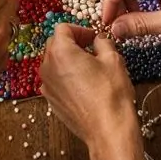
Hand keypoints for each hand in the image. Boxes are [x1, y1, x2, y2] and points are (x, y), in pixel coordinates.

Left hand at [41, 25, 140, 159]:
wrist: (108, 130)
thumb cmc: (110, 95)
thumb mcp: (113, 59)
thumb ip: (103, 42)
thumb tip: (99, 39)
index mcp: (61, 52)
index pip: (63, 28)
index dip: (81, 29)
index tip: (94, 37)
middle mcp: (48, 68)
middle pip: (55, 44)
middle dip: (73, 43)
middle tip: (92, 49)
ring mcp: (47, 86)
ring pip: (54, 63)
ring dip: (69, 60)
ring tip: (90, 68)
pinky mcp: (51, 101)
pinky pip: (55, 81)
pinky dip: (66, 77)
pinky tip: (85, 85)